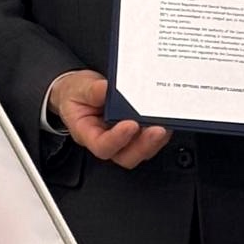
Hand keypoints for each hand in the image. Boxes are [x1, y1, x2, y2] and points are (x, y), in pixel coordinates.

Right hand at [49, 70, 171, 168]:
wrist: (80, 91)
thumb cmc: (77, 95)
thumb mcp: (79, 88)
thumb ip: (92, 90)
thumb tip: (108, 89)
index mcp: (88, 134)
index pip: (102, 146)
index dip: (117, 139)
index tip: (130, 125)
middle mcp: (108, 140)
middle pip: (127, 156)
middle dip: (144, 145)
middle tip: (157, 129)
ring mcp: (124, 138)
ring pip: (142, 149)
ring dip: (156, 139)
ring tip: (165, 122)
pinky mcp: (136, 131)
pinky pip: (149, 137)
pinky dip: (160, 128)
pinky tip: (166, 116)